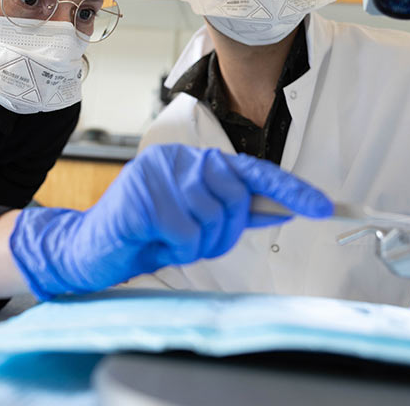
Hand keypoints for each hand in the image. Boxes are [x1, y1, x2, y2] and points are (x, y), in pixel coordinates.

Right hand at [9, 144, 333, 299]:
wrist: (88, 249)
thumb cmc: (144, 236)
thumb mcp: (195, 224)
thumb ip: (233, 212)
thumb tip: (282, 209)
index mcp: (194, 161)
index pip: (252, 170)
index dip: (290, 189)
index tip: (322, 208)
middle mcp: (179, 159)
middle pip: (236, 197)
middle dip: (225, 231)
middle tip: (195, 242)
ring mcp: (158, 173)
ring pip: (213, 217)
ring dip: (197, 244)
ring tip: (168, 241)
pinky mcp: (142, 196)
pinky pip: (186, 232)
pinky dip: (176, 249)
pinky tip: (153, 242)